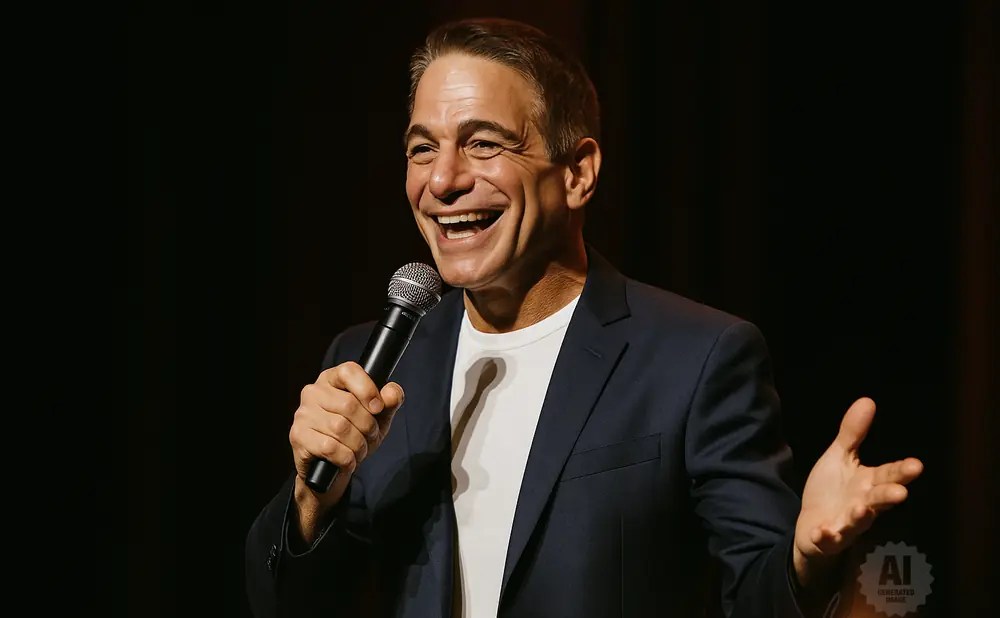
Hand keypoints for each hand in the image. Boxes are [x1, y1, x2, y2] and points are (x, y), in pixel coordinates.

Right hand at [288, 361, 404, 541]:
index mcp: (332, 379)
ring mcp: (303, 414)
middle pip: (349, 404)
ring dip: (358, 445)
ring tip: (358, 450)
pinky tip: (346, 460)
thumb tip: (392, 394)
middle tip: (370, 436)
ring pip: (340, 428)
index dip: (368, 389)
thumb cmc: (355, 435)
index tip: (378, 408)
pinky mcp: (298, 436)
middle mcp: (313, 392)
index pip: (349, 371)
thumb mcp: (378, 418)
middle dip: (368, 426)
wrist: (332, 469)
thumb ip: (389, 402)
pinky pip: (330, 447)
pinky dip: (346, 458)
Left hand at [793, 397, 922, 585]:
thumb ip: (853, 433)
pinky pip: (828, 540)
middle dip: (888, 496)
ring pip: (857, 521)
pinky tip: (820, 532)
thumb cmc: (833, 490)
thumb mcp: (840, 458)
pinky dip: (825, 537)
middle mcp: (863, 504)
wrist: (813, 525)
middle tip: (900, 493)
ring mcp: (847, 524)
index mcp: (868, 483)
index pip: (889, 475)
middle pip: (879, 500)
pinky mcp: (829, 539)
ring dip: (859, 517)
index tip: (916, 465)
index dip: (902, 471)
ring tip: (861, 510)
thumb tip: (868, 400)